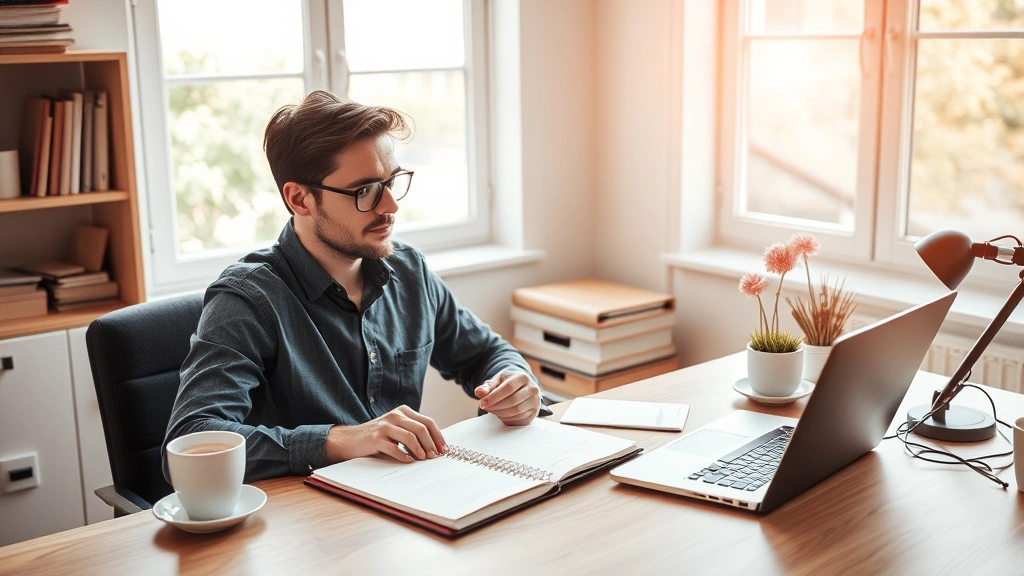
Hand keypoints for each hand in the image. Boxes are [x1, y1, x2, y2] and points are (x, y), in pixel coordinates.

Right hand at [325, 405, 446, 463]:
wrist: (350, 440)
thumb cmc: (378, 437)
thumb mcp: (397, 429)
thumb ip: (413, 433)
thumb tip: (436, 448)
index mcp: (403, 412)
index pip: (428, 422)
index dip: (438, 436)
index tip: (444, 450)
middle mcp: (395, 415)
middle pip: (421, 428)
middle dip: (431, 444)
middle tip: (435, 456)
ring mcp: (385, 426)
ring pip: (410, 436)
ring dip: (420, 450)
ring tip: (423, 459)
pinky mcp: (376, 438)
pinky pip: (394, 447)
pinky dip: (403, 456)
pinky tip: (408, 461)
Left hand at [474, 371, 540, 425]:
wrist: (523, 389)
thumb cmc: (508, 385)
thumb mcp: (498, 382)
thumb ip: (487, 387)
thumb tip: (478, 392)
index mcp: (523, 377)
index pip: (508, 388)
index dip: (494, 397)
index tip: (482, 403)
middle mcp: (532, 389)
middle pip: (512, 401)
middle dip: (496, 406)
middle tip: (486, 408)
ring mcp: (535, 402)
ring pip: (516, 411)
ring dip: (500, 413)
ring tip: (492, 410)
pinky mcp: (534, 413)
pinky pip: (519, 419)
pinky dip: (507, 419)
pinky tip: (500, 414)